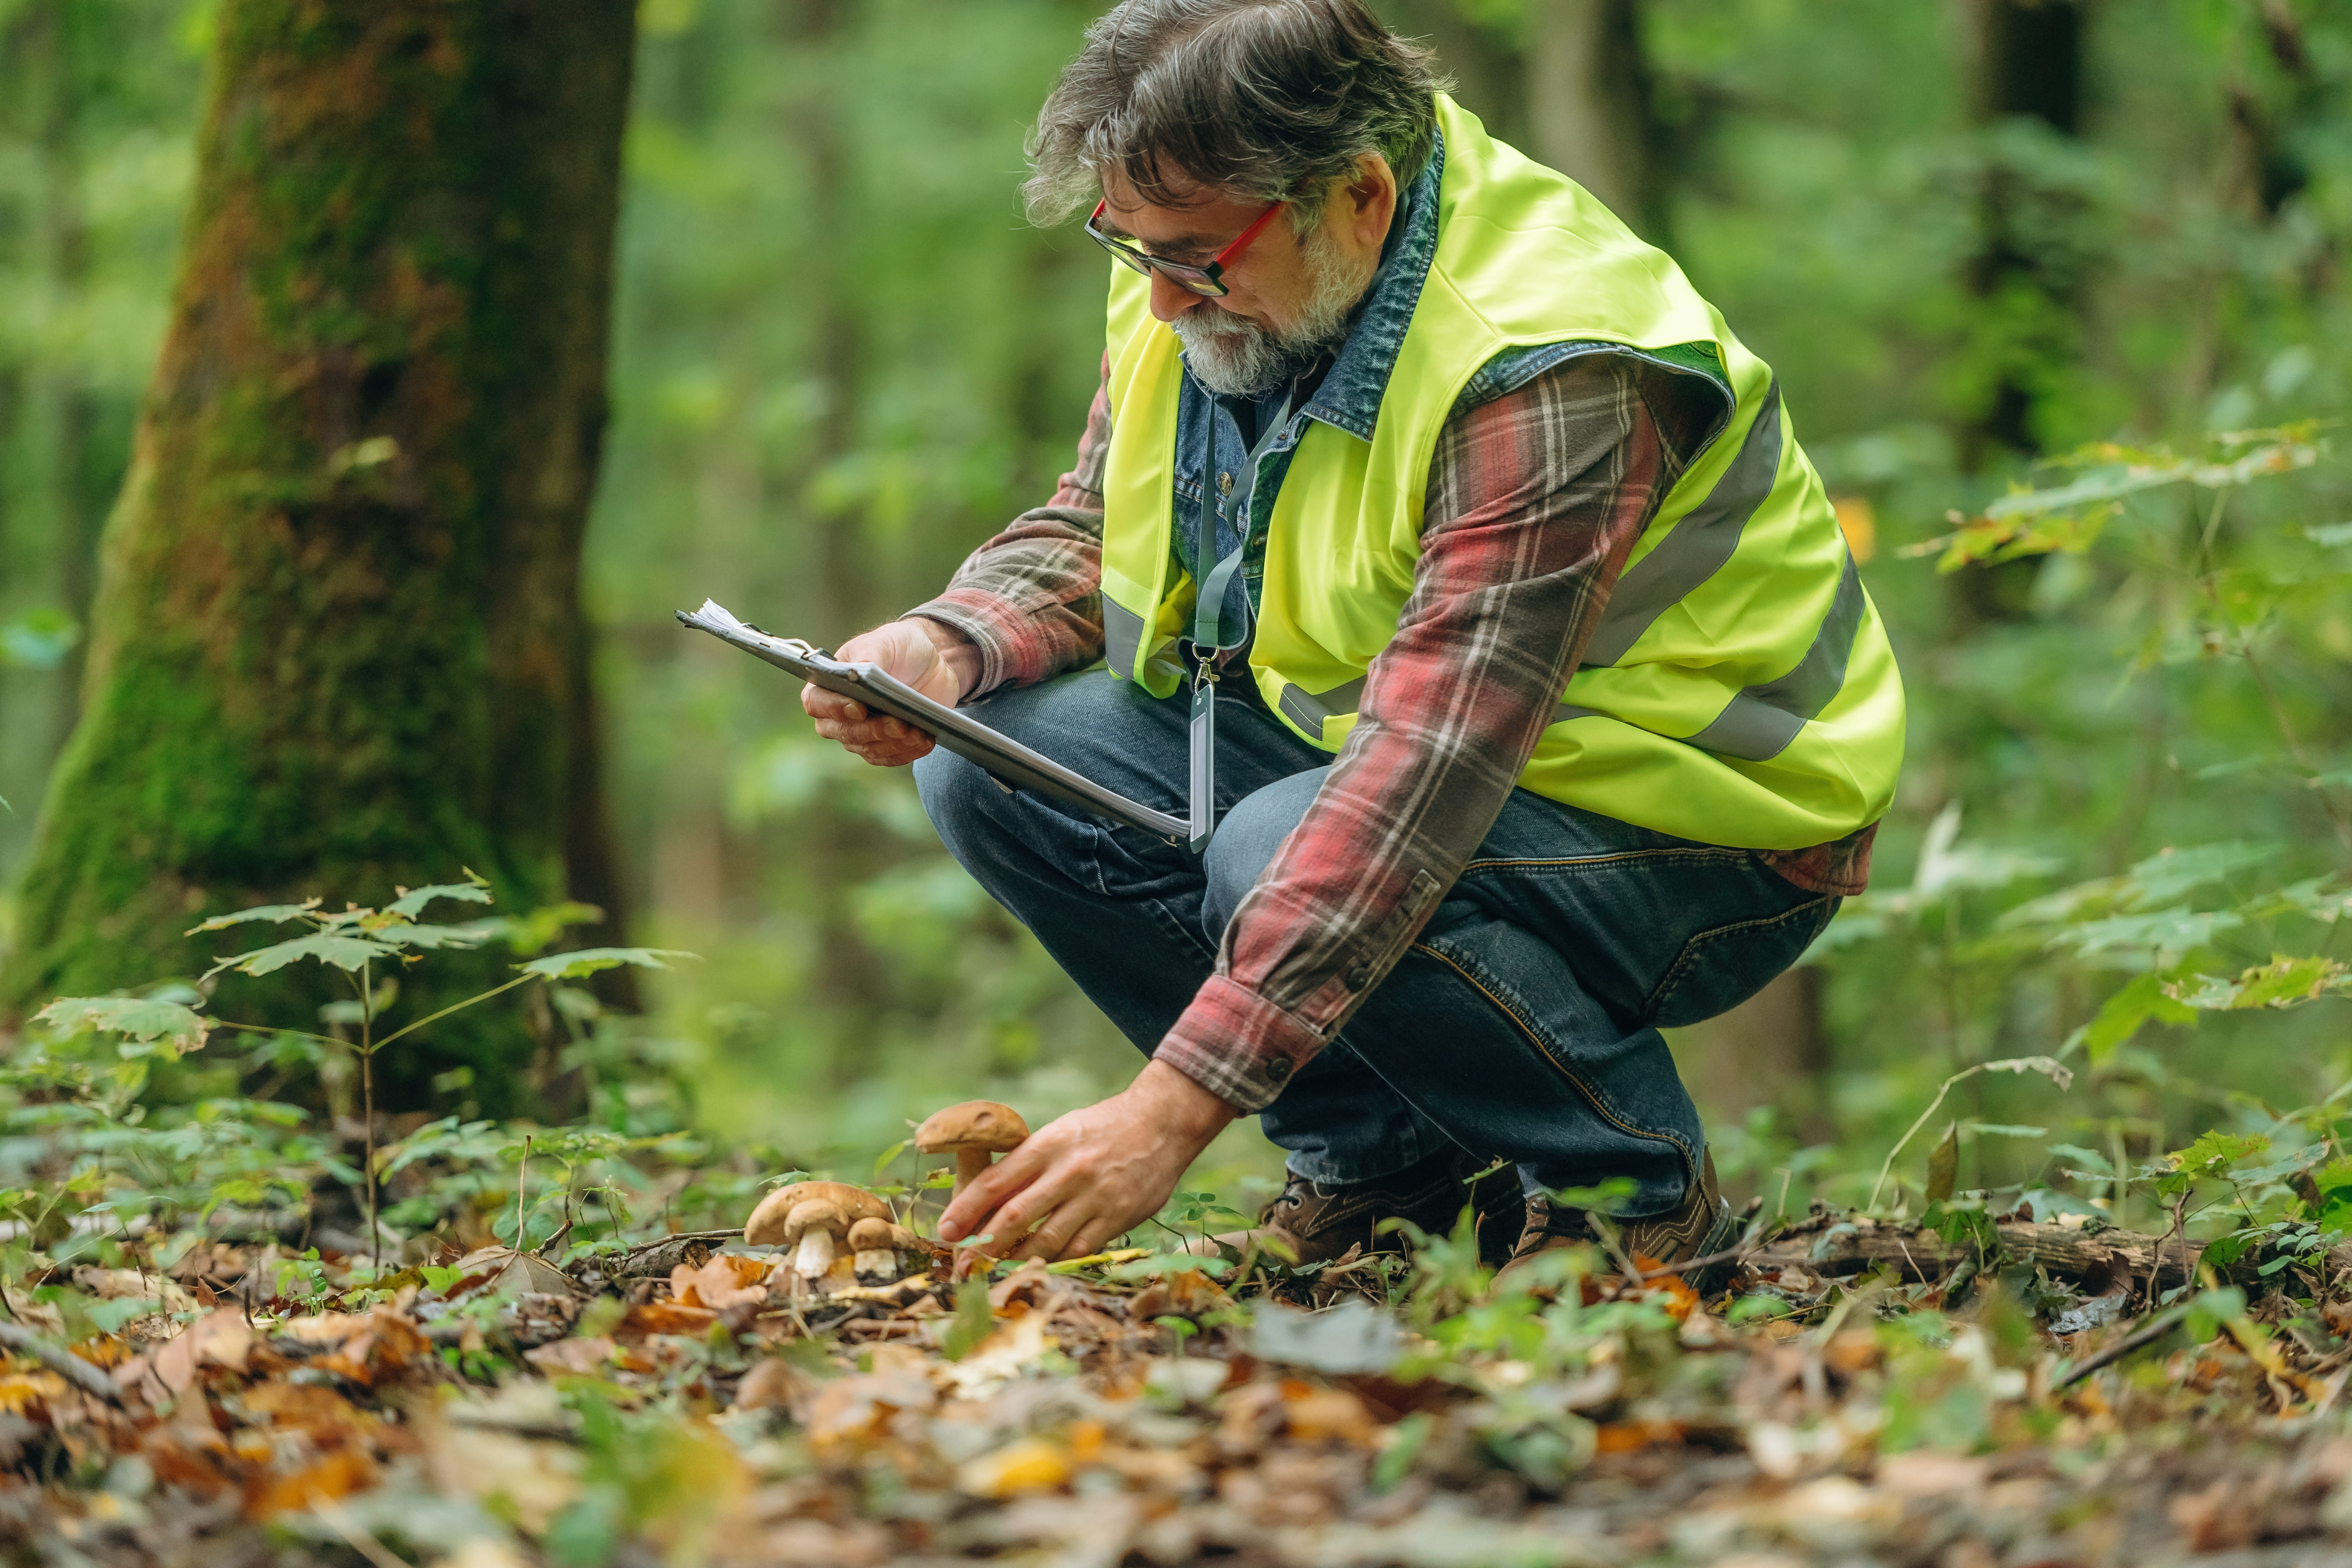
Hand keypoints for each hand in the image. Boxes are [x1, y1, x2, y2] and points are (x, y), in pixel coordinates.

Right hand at [802, 619, 974, 766]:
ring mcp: (862, 731)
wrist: (930, 662)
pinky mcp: (886, 744)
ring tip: (918, 733)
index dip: (834, 708)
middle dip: (873, 731)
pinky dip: (907, 752)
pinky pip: (890, 757)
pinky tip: (925, 742)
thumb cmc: (899, 647)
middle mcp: (839, 713)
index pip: (816, 702)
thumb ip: (869, 655)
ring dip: (894, 744)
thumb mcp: (885, 642)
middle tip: (899, 724)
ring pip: (868, 748)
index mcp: (829, 683)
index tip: (859, 708)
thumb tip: (857, 674)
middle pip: (843, 732)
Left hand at [937, 1060, 1237, 1266]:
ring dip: (1016, 1260)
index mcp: (1048, 1144)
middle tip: (963, 1265)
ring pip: (1046, 1240)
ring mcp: (1095, 1196)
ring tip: (995, 1272)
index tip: (945, 1230)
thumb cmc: (1102, 1129)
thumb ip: (1029, 1164)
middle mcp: (1069, 1171)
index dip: (966, 1209)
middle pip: (1015, 1216)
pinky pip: (1079, 1250)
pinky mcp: (1118, 1217)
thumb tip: (988, 1199)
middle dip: (983, 1245)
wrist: (1162, 1123)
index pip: (996, 1181)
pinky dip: (1054, 1263)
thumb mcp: (1061, 1133)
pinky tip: (1038, 1269)